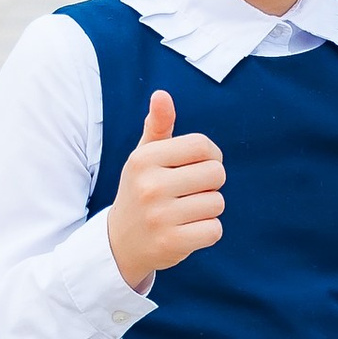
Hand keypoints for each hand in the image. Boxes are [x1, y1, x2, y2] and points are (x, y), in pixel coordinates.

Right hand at [107, 86, 224, 291]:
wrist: (120, 243)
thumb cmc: (141, 190)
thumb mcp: (144, 157)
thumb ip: (158, 125)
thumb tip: (162, 95)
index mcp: (144, 159)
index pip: (203, 146)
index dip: (211, 156)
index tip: (200, 165)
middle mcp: (150, 186)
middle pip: (216, 173)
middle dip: (210, 183)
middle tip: (190, 192)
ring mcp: (160, 216)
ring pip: (217, 203)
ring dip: (208, 209)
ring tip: (184, 212)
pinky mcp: (171, 243)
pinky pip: (214, 230)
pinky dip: (207, 231)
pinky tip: (186, 230)